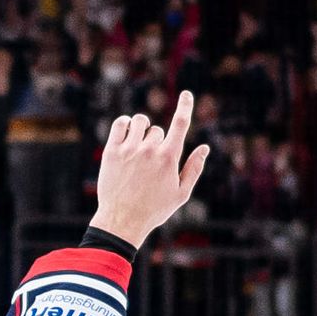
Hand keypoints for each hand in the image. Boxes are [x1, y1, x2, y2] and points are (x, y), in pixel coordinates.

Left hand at [88, 89, 209, 246]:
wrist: (122, 221)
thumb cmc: (154, 209)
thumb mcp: (181, 193)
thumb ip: (194, 168)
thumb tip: (205, 147)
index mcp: (168, 158)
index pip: (180, 124)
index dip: (185, 106)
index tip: (186, 94)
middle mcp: (149, 150)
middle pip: (158, 129)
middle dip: (158, 140)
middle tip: (151, 162)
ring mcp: (129, 149)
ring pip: (140, 122)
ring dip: (142, 128)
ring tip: (139, 144)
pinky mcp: (111, 151)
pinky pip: (120, 123)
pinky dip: (125, 124)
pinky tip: (127, 134)